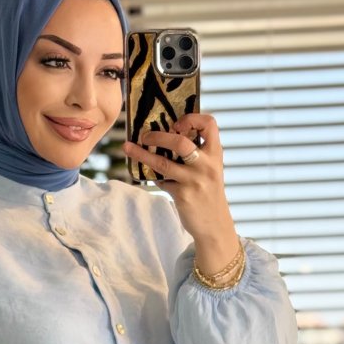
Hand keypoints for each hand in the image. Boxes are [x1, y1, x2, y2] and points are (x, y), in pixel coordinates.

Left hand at [123, 112, 237, 251]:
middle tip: (145, 135)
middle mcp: (207, 165)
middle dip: (158, 136)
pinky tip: (149, 176)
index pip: (209, 123)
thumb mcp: (210, 168)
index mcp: (215, 153)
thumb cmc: (208, 191)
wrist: (214, 224)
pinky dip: (153, 177)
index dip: (191, 118)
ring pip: (163, 163)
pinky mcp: (183, 196)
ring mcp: (194, 181)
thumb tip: (165, 134)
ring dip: (142, 154)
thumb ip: (196, 152)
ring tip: (128, 148)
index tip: (176, 124)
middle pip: (180, 142)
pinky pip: (161, 181)